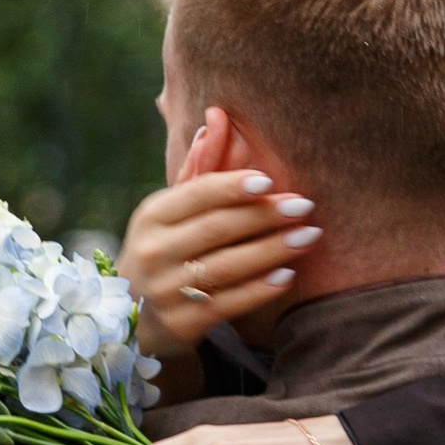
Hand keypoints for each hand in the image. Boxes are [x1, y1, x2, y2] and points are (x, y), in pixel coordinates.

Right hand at [118, 164, 321, 357]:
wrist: (134, 317)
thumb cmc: (165, 250)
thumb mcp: (171, 212)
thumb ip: (199, 170)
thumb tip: (217, 119)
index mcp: (151, 216)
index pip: (196, 194)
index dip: (233, 186)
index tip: (269, 180)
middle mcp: (154, 252)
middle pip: (217, 228)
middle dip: (265, 215)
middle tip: (304, 206)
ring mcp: (166, 291)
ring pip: (228, 266)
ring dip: (273, 250)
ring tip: (309, 236)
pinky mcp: (182, 324)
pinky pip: (229, 303)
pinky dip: (260, 289)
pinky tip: (288, 274)